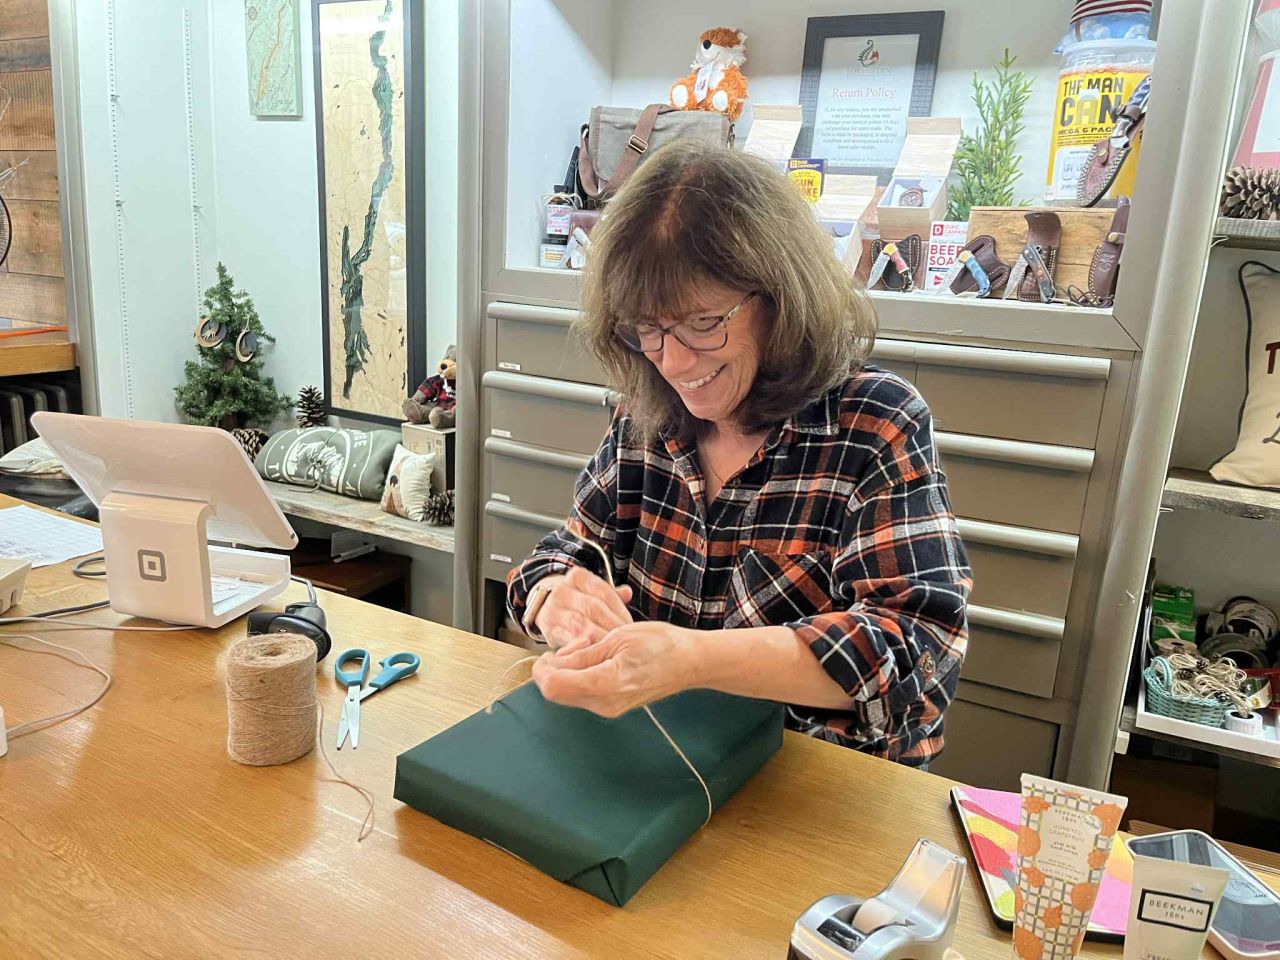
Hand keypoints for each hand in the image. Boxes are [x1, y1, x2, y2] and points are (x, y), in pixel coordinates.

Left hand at [531, 621, 700, 717]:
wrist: (688, 662)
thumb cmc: (660, 645)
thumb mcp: (617, 639)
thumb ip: (582, 654)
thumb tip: (553, 664)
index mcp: (605, 684)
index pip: (552, 686)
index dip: (543, 668)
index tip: (552, 650)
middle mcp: (604, 704)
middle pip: (556, 693)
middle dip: (555, 667)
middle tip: (577, 644)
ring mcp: (608, 708)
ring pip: (567, 693)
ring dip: (567, 670)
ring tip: (590, 647)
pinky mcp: (611, 706)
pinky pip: (582, 694)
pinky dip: (579, 676)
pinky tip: (597, 659)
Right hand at [533, 566, 633, 649]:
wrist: (546, 607)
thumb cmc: (577, 602)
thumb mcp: (593, 592)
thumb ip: (611, 594)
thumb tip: (627, 593)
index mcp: (578, 577)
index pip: (604, 592)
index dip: (619, 610)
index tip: (630, 625)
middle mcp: (563, 590)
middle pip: (594, 609)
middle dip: (612, 626)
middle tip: (625, 640)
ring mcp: (553, 609)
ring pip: (581, 625)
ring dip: (600, 638)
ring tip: (614, 648)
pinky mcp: (548, 629)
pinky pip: (568, 639)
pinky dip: (583, 647)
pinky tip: (595, 652)